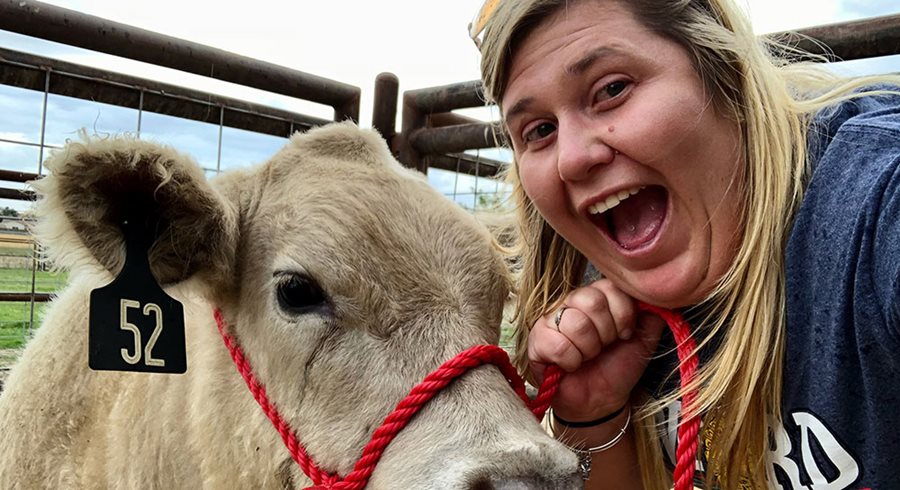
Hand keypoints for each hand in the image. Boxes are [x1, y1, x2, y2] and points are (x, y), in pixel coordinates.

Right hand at [528, 279, 664, 420]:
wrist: (599, 399)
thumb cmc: (616, 368)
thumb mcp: (643, 339)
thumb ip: (651, 314)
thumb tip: (654, 296)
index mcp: (598, 296)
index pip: (610, 287)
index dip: (622, 315)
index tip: (624, 335)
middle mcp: (573, 301)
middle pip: (592, 301)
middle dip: (605, 333)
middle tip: (603, 347)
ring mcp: (552, 318)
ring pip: (575, 323)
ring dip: (588, 349)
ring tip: (587, 357)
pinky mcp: (537, 339)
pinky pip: (557, 343)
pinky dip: (571, 360)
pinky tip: (571, 365)